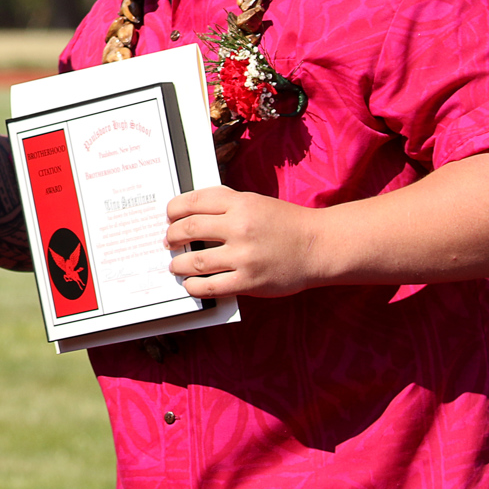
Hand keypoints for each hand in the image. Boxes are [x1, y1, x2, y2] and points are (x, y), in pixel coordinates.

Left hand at [164, 186, 321, 298]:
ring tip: (174, 266)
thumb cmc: (284, 223)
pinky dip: (193, 286)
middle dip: (172, 237)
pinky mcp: (249, 282)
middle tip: (168, 242)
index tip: (168, 217)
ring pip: (194, 261)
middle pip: (189, 229)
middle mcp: (240, 227)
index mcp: (240, 204)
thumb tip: (188, 213)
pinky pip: (210, 287)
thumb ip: (225, 205)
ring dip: (177, 264)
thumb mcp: (255, 202)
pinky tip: (190, 284)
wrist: (319, 246)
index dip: (173, 210)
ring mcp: (244, 256)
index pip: (193, 202)